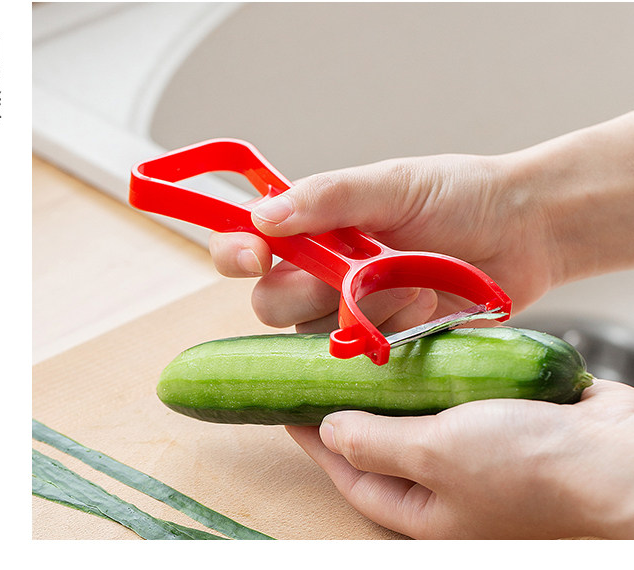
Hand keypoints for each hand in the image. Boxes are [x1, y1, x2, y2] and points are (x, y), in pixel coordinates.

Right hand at [211, 152, 551, 332]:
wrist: (523, 233)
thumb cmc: (459, 196)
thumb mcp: (393, 184)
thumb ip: (327, 196)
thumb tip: (263, 215)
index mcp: (314, 227)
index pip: (247, 243)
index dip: (236, 252)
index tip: (257, 255)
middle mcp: (321, 272)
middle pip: (270, 304)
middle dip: (310, 293)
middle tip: (358, 271)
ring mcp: (350, 313)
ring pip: (313, 337)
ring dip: (362, 314)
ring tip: (415, 284)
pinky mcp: (380, 346)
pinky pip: (357, 358)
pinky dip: (390, 336)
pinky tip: (426, 311)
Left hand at [286, 379, 633, 538]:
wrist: (622, 456)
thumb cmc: (534, 470)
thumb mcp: (437, 455)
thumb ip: (377, 444)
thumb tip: (329, 432)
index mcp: (424, 510)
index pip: (350, 472)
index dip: (315, 439)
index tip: (290, 405)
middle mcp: (447, 485)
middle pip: (381, 443)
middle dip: (353, 405)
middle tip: (326, 365)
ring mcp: (475, 451)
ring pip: (418, 414)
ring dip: (394, 384)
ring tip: (365, 349)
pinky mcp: (501, 419)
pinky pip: (455, 395)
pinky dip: (437, 371)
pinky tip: (421, 344)